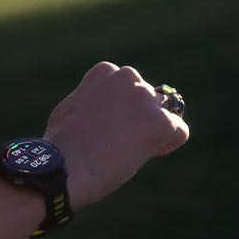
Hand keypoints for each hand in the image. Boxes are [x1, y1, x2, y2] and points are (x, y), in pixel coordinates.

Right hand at [43, 62, 189, 211]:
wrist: (62, 167)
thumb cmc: (59, 146)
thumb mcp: (70, 109)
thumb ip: (91, 100)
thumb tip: (100, 108)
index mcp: (105, 72)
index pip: (127, 84)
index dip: (122, 107)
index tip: (110, 126)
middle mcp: (128, 78)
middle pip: (148, 97)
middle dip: (139, 117)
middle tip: (120, 142)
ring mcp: (146, 99)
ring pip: (165, 113)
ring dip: (152, 130)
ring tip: (131, 151)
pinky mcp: (160, 122)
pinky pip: (179, 131)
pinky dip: (168, 144)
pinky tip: (149, 154)